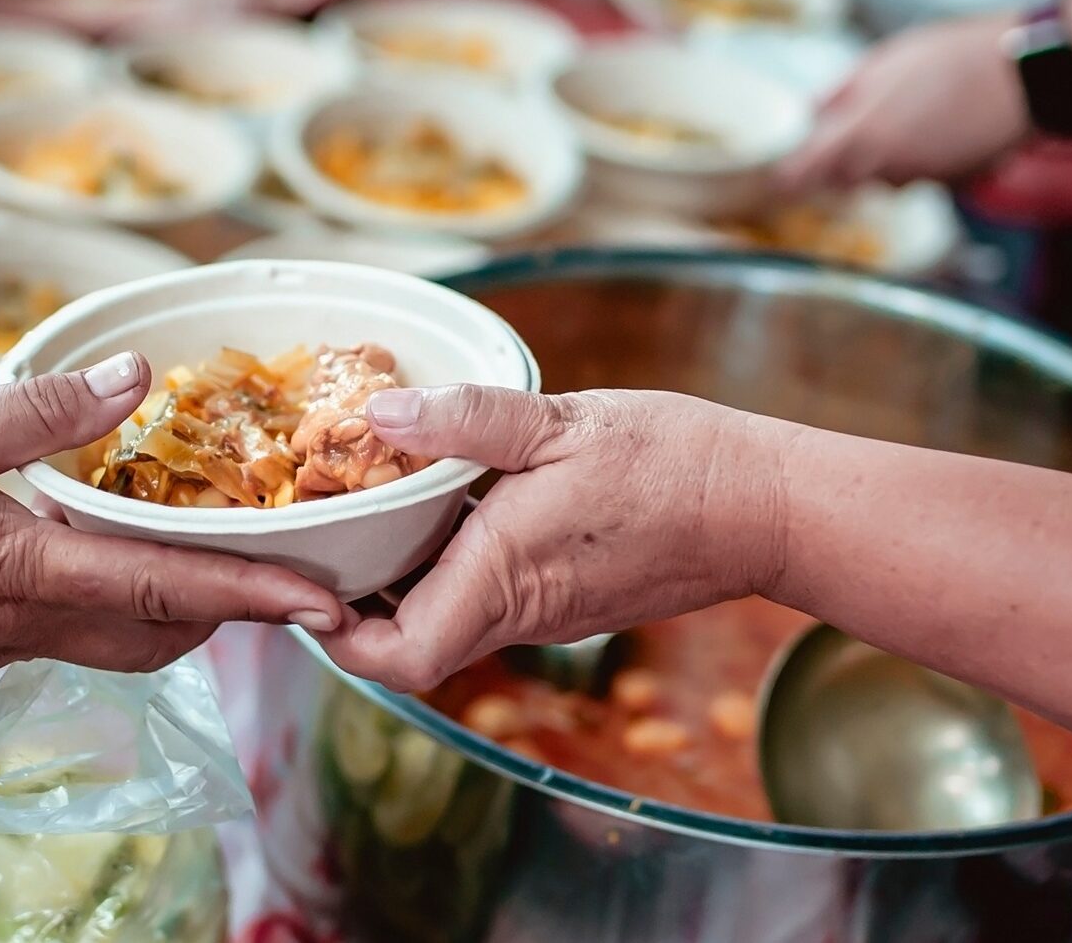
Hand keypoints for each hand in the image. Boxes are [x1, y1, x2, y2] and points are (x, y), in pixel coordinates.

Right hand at [0, 352, 353, 674]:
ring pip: (131, 639)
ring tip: (222, 539)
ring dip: (185, 602)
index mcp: (26, 572)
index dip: (256, 597)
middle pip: (168, 631)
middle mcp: (31, 622)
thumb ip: (41, 409)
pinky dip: (129, 597)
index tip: (327, 604)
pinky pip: (85, 629)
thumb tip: (138, 377)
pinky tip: (120, 542)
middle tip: (289, 550)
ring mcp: (8, 641)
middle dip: (237, 603)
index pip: (167, 591)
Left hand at [313, 386, 790, 691]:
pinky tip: (442, 498)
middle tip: (320, 527)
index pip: (398, 657)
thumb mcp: (562, 420)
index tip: (307, 583)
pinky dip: (449, 560)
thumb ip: (467, 419)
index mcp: (503, 576)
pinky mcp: (563, 599)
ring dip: (400, 574)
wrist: (764, 507)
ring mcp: (542, 613)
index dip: (337, 636)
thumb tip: (378, 414)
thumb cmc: (675, 463)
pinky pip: (484, 595)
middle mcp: (516, 612)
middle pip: (407, 641)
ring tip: (369, 501)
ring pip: (444, 615)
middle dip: (354, 597)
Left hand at [778, 14, 1028, 191]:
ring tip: (916, 116)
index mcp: (859, 136)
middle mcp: (886, 168)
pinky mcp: (955, 184)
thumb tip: (813, 111)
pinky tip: (946, 127)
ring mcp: (922, 179)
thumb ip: (842, 91)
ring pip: (888, 178)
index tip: (784, 177)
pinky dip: (928, 159)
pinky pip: (927, 176)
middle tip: (864, 125)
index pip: (804, 174)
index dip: (791, 176)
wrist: (1024, 74)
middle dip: (844, 161)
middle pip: (845, 179)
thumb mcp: (886, 59)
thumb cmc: (954, 58)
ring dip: (889, 158)